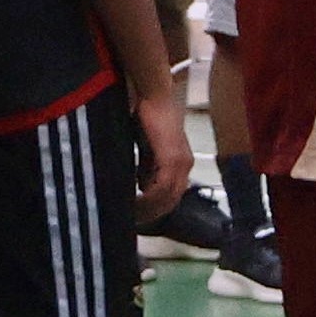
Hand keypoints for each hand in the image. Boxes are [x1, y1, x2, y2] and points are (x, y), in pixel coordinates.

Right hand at [130, 81, 194, 220]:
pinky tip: (133, 201)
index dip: (156, 210)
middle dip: (151, 214)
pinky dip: (148, 198)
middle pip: (171, 202)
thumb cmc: (147, 116)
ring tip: (130, 214)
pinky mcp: (172, 157)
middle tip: (131, 222)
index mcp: (180, 164)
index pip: (172, 197)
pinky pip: (162, 187)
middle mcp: (185, 165)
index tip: (138, 218)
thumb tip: (140, 187)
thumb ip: (146, 168)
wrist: (152, 94)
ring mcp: (181, 162)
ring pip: (168, 197)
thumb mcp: (147, 149)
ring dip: (148, 209)